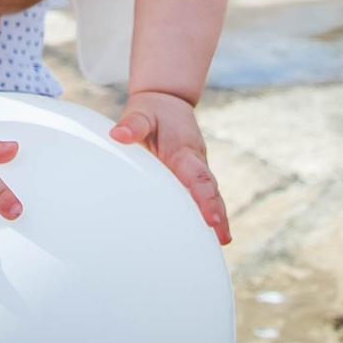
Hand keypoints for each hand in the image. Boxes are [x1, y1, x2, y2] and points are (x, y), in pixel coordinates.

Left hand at [111, 90, 229, 243]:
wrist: (167, 100)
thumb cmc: (152, 110)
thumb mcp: (141, 112)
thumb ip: (133, 124)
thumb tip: (118, 135)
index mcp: (184, 151)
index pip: (198, 178)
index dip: (205, 200)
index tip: (211, 219)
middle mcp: (195, 161)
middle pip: (211, 190)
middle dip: (218, 214)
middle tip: (223, 239)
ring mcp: (196, 169)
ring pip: (211, 194)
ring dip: (218, 217)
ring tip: (221, 242)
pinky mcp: (192, 175)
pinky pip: (203, 194)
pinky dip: (209, 211)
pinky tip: (208, 234)